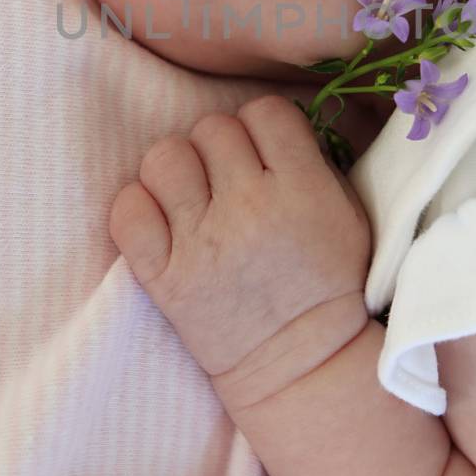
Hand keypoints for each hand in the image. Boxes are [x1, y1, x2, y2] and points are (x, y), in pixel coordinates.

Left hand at [108, 94, 371, 394]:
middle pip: (212, 128)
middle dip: (220, 150)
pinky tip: (161, 223)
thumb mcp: (347, 215)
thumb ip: (312, 161)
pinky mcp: (165, 277)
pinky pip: (128, 210)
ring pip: (164, 157)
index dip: (262, 127)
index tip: (263, 152)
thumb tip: (268, 125)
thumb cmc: (328, 284)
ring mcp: (202, 244)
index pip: (265, 111)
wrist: (301, 364)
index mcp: (302, 190)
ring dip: (177, 173)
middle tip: (228, 181)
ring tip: (192, 199)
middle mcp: (249, 209)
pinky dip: (139, 209)